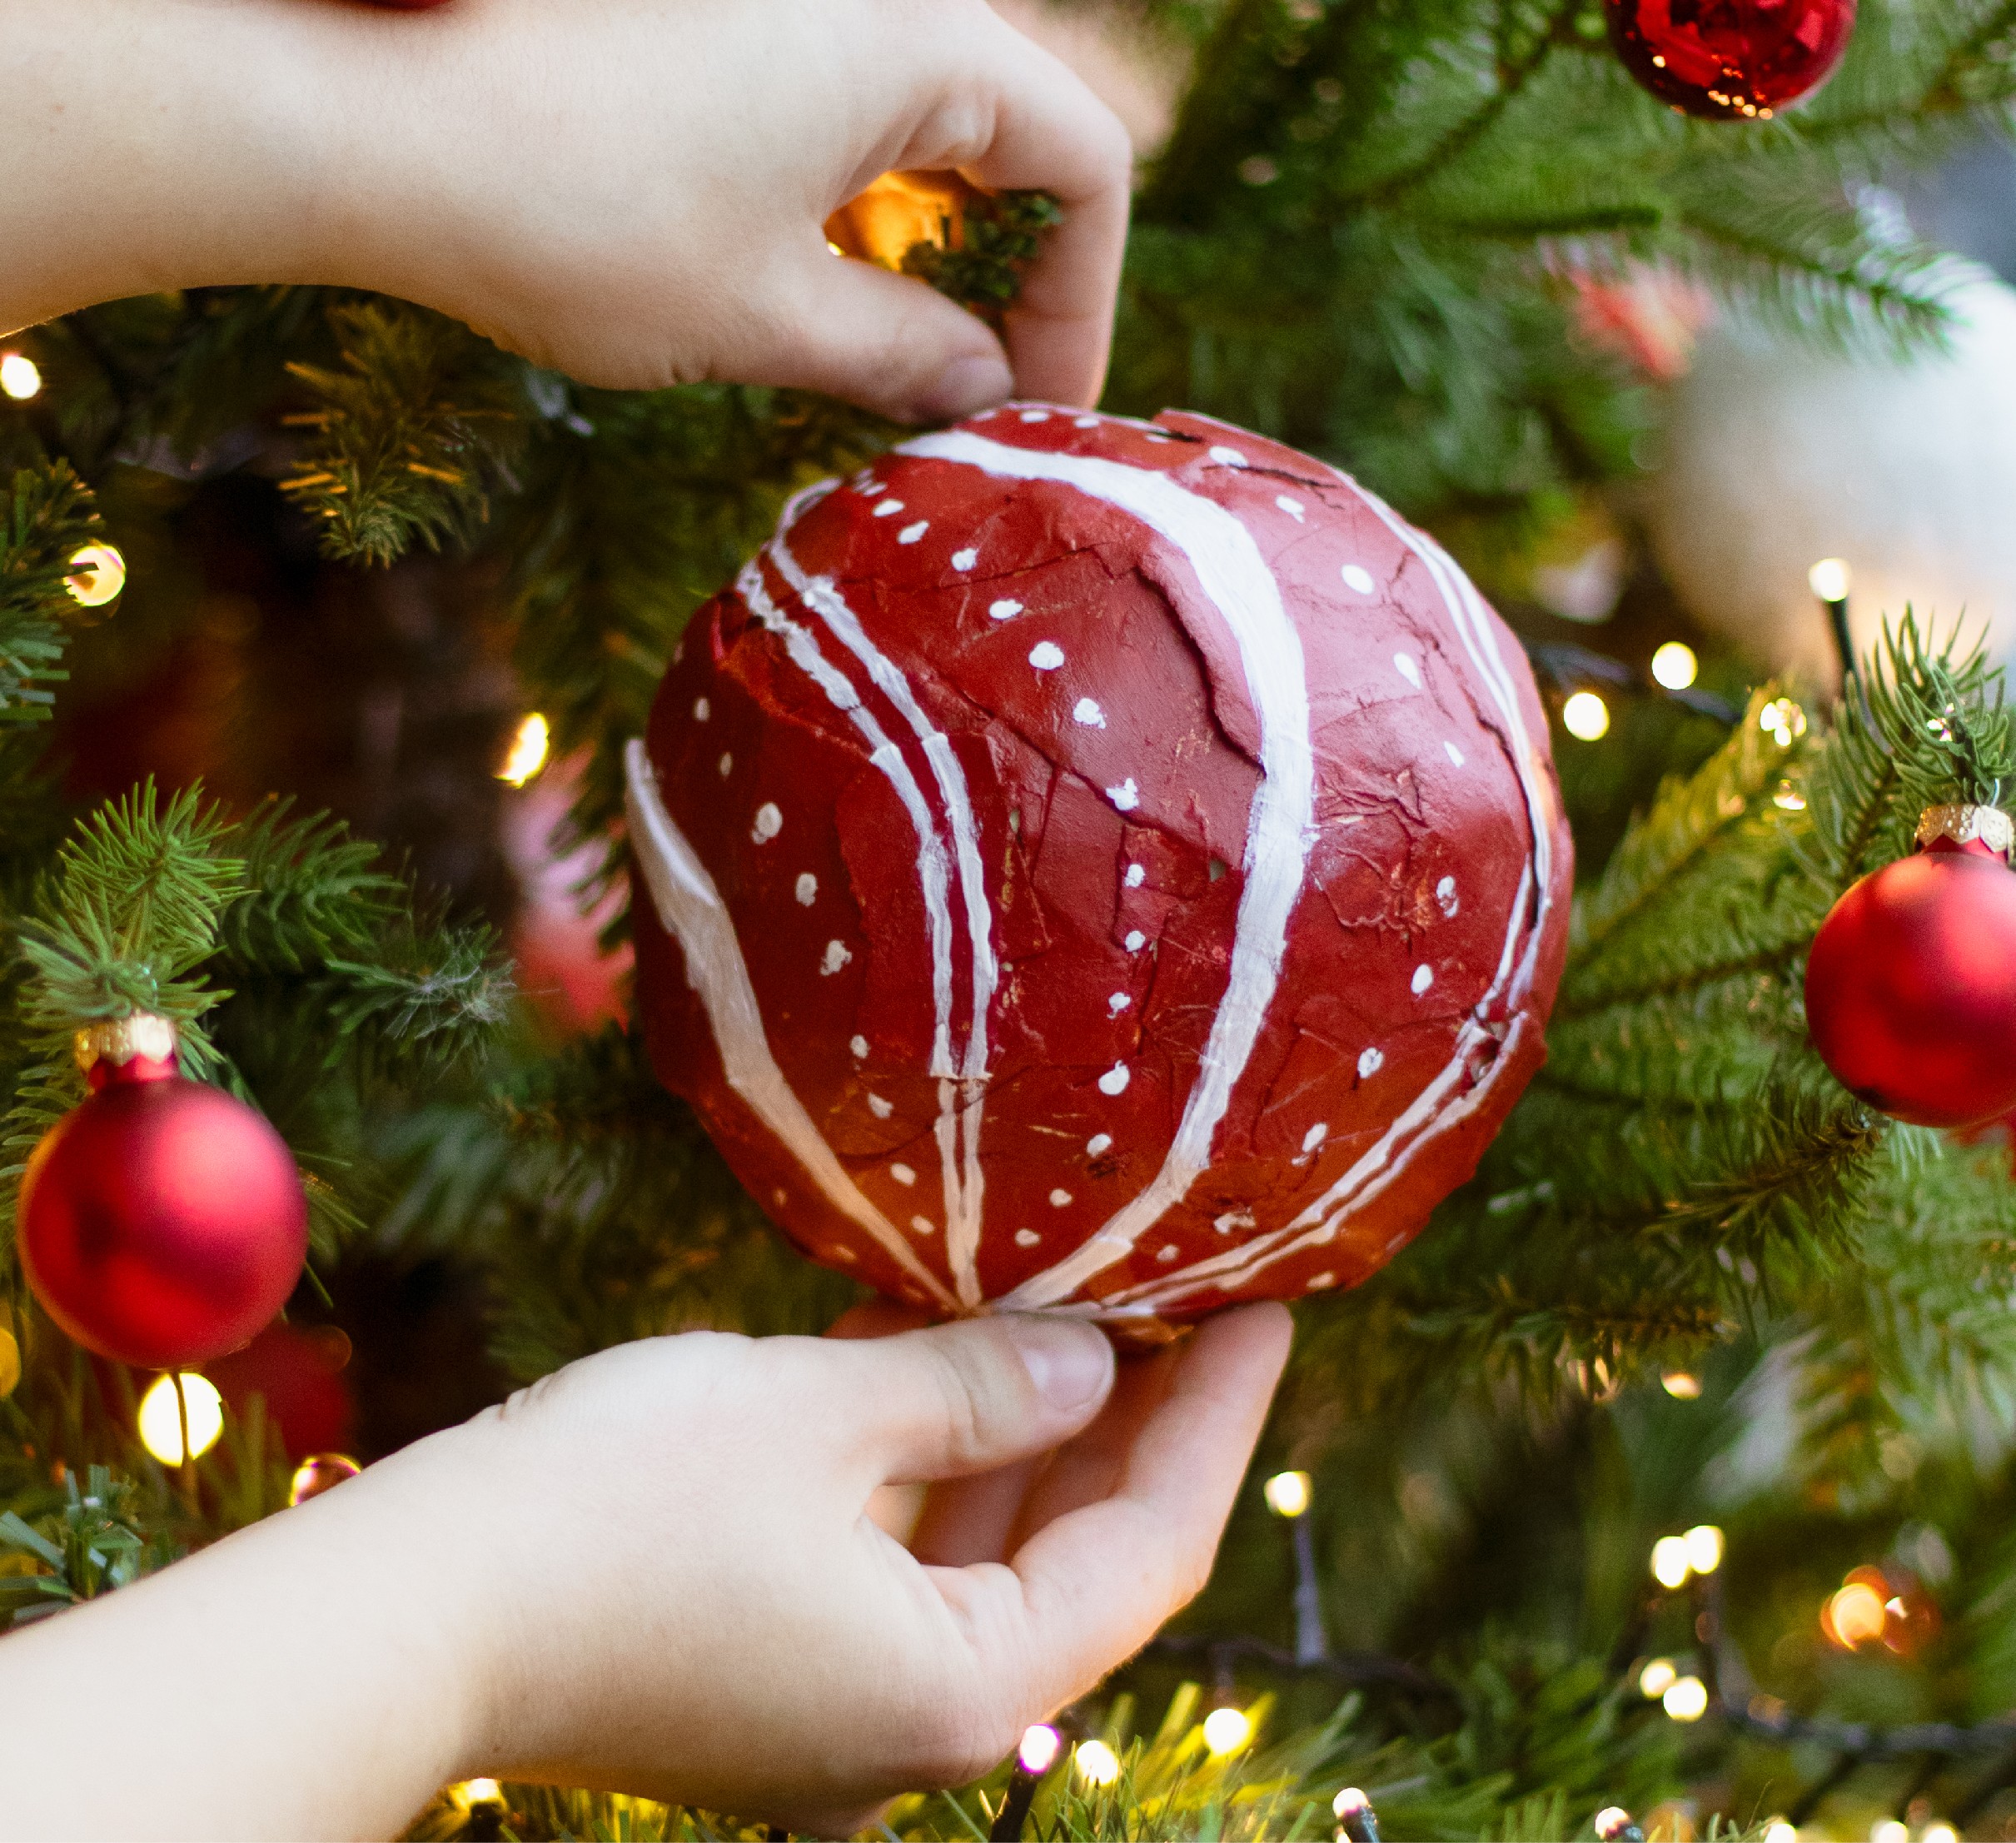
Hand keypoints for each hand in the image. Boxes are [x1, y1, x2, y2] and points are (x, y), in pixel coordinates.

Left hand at [1, 0, 1131, 422]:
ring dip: (946, 246)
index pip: (1084, 163)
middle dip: (1022, 274)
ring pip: (937, 124)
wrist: (368, 124)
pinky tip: (826, 289)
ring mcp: (794, 6)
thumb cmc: (574, 217)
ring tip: (911, 362)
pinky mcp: (726, 30)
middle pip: (1022, 135)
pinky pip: (850, 108)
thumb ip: (904, 354)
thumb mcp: (766, 316)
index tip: (1035, 407)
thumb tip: (983, 389)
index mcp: (914, 39)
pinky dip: (867, 205)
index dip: (1082, 300)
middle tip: (984, 391)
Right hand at [421, 1304, 1290, 1829]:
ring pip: (978, 1548)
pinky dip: (927, 1454)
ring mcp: (837, 1704)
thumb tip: (1091, 1362)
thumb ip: (978, 1388)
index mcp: (960, 1693)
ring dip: (1020, 1422)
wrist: (405, 1605)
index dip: (1215, 1416)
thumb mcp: (825, 1413)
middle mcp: (913, 1725)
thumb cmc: (615, 1507)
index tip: (1262, 1306)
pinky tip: (941, 1341)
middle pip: (1070, 1555)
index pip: (1147, 1549)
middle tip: (1181, 1285)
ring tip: (1072, 1291)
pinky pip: (893, 1551)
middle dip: (1127, 1416)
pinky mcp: (771, 1663)